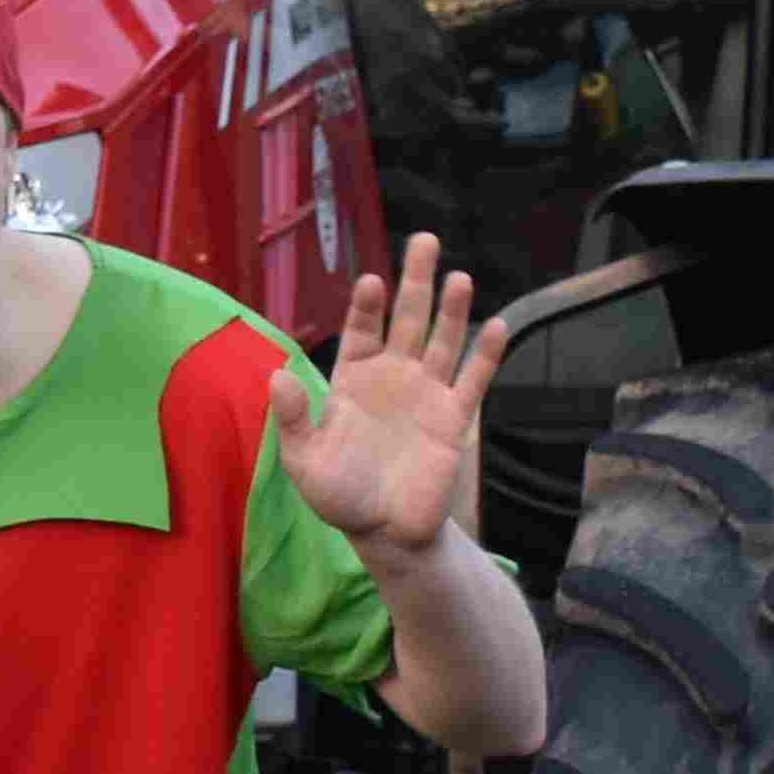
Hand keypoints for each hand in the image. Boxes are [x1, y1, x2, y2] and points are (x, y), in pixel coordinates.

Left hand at [271, 234, 511, 564]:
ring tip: (459, 277)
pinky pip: (472, 380)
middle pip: (406, 319)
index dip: (366, 307)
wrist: (385, 532)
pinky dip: (486, 354)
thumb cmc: (341, 494)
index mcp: (352, 380)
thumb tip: (276, 376)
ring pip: (441, 341)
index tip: (373, 281)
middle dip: (415, 282)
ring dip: (452, 310)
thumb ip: (293, 420)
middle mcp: (392, 377)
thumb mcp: (305, 460)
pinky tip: (497, 324)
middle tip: (424, 240)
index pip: (361, 330)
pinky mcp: (454, 418)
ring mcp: (426, 394)